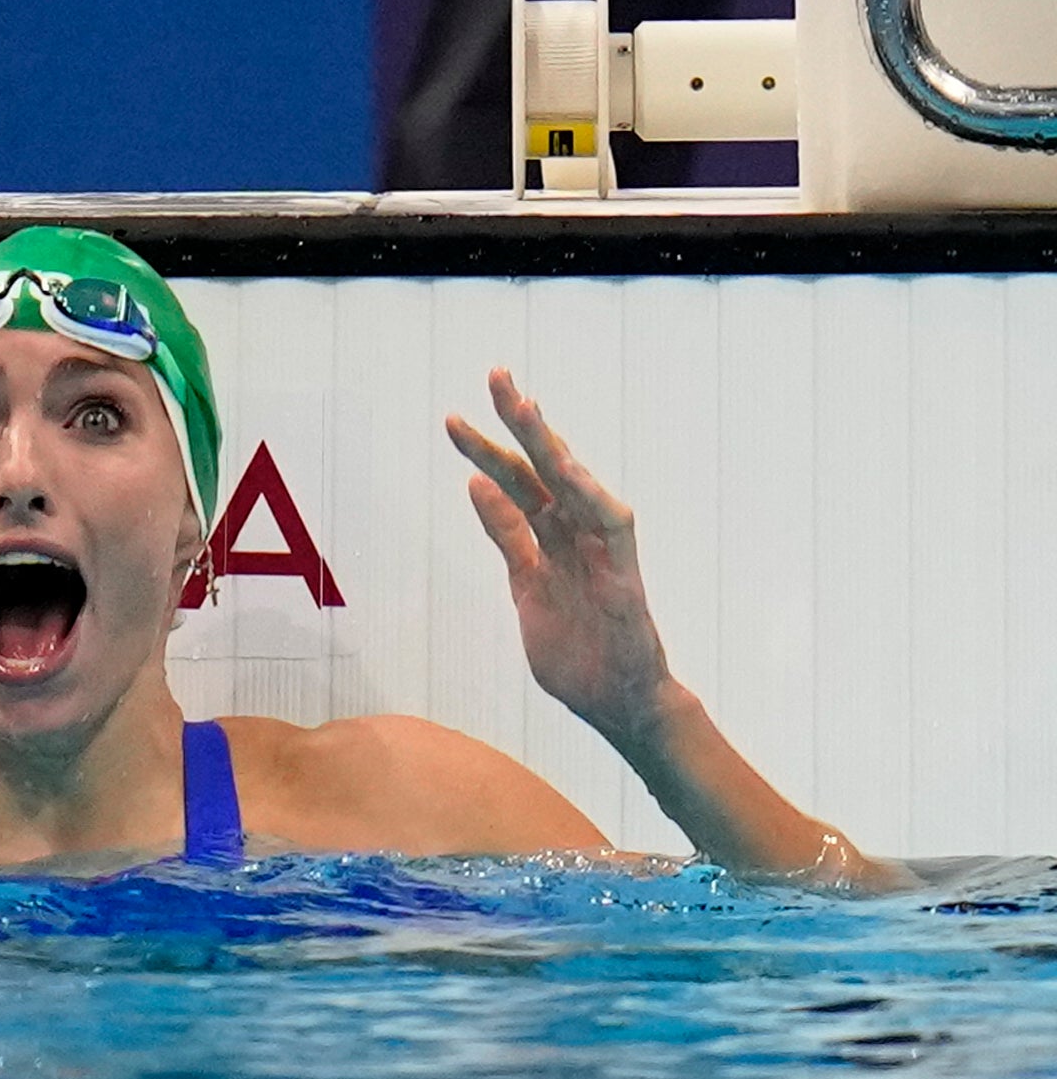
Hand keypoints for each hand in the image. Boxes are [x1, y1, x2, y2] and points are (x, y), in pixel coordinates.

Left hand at [445, 369, 674, 743]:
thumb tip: (477, 486)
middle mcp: (576, 534)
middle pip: (543, 468)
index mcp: (548, 539)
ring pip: (576, 485)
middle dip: (519, 423)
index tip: (453, 419)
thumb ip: (508, 538)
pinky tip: (566, 469)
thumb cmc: (577, 652)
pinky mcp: (625, 575)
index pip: (514, 483)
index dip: (486, 450)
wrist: (617, 704)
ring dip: (550, 445)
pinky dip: (589, 495)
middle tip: (495, 374)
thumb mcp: (526, 588)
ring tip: (525, 407)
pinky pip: (611, 526)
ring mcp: (601, 551)